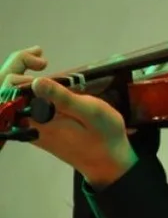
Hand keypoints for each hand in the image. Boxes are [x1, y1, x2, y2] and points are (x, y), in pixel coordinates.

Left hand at [2, 47, 134, 185]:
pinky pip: (20, 103)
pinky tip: (41, 77)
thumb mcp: (91, 113)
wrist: (108, 162)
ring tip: (41, 61)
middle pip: (7, 88)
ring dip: (22, 73)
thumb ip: (63, 98)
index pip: (11, 85)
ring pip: (12, 94)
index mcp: (38, 119)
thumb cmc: (105, 137)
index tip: (43, 61)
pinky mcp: (35, 126)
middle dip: (19, 64)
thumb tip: (36, 82)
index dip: (21, 64)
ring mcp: (29, 126)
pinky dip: (27, 86)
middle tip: (41, 56)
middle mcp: (28, 123)